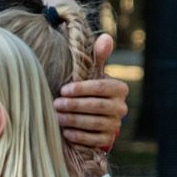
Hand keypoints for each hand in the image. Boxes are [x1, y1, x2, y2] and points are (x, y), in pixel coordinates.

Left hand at [56, 33, 126, 150]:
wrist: (87, 113)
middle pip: (97, 106)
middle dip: (74, 105)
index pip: (101, 87)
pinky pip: (94, 139)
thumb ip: (97, 56)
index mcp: (119, 88)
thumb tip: (106, 37)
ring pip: (95, 123)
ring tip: (56, 116)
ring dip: (73, 120)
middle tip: (55, 104)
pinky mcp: (107, 140)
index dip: (82, 89)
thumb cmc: (86, 87)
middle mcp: (121, 107)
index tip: (63, 89)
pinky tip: (66, 132)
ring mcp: (115, 124)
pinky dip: (79, 136)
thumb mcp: (91, 71)